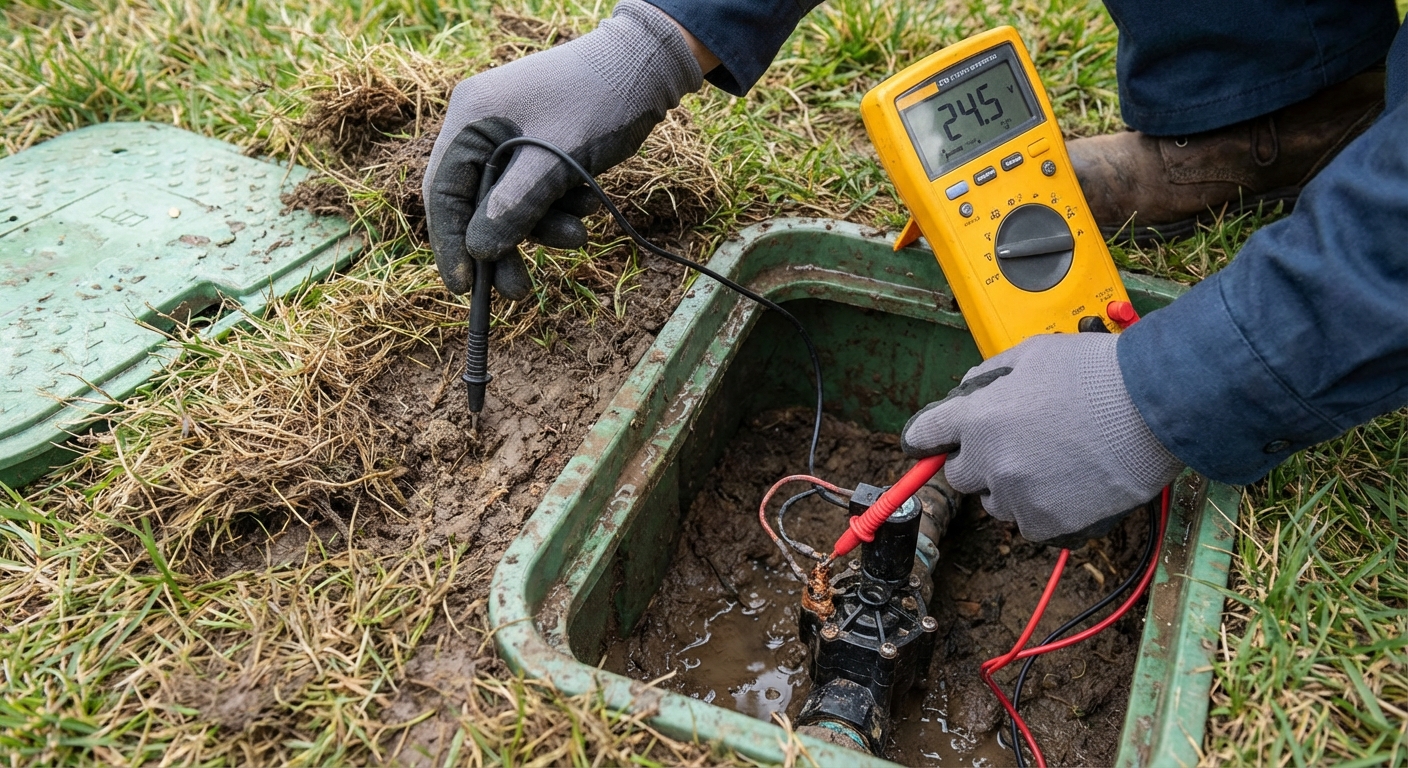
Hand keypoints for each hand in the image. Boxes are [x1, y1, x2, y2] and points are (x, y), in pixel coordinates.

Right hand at [422, 0, 702, 299]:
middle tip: (519, 291)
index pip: (442, 192)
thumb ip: (515, 206)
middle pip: (475, 204)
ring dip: (543, 227)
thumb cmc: (599, 101)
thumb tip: (478, 251)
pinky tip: (588, 204)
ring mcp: (510, 137)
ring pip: (511, 203)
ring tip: (580, 235)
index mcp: (471, 119)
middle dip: (503, 246)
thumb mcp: (556, 161)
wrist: (647, 66)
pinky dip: (559, 207)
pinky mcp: (538, 147)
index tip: (465, 288)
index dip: (450, 243)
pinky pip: (535, 191)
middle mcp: (482, 127)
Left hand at [900, 333, 1182, 543]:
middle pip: (960, 475)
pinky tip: (1068, 484)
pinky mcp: (1050, 523)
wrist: (1155, 406)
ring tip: (1052, 461)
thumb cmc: (1096, 373)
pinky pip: (1029, 523)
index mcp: (977, 418)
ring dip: (1011, 485)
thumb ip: (988, 376)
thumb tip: (967, 395)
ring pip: (996, 502)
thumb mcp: (1030, 353)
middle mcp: (990, 462)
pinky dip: (1042, 509)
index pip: (925, 435)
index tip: (925, 443)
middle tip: (1013, 443)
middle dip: (977, 459)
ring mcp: (1019, 496)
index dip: (926, 437)